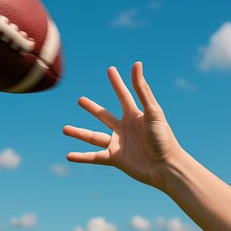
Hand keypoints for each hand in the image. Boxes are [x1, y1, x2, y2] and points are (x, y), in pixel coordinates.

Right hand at [63, 62, 183, 190]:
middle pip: (103, 115)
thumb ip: (142, 89)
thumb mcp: (152, 111)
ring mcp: (118, 144)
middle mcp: (124, 128)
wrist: (166, 166)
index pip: (123, 95)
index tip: (110, 69)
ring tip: (64, 129)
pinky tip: (69, 156)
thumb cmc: (163, 138)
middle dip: (92, 108)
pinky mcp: (115, 158)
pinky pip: (94, 157)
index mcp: (134, 115)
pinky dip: (81, 157)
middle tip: (80, 100)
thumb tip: (136, 64)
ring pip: (93, 137)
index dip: (117, 82)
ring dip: (79, 133)